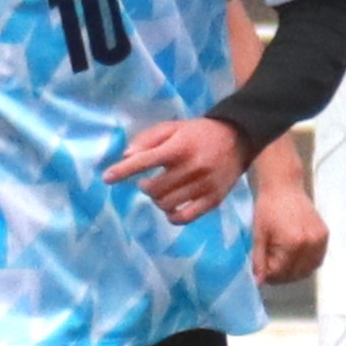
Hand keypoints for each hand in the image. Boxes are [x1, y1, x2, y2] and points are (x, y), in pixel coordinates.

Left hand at [105, 114, 244, 223]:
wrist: (238, 138)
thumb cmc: (199, 133)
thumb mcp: (173, 127)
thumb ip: (148, 139)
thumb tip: (127, 156)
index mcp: (179, 147)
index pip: (145, 161)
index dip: (123, 171)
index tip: (106, 178)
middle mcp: (192, 167)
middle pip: (154, 189)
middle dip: (145, 187)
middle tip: (146, 182)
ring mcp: (204, 186)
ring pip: (167, 204)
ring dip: (157, 200)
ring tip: (160, 192)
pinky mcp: (213, 200)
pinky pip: (185, 218)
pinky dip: (172, 216)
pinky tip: (170, 209)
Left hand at [246, 149, 328, 286]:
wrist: (284, 186)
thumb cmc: (268, 207)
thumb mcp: (259, 235)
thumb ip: (259, 260)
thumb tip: (258, 282)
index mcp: (293, 243)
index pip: (282, 273)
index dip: (269, 275)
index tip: (262, 271)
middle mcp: (310, 243)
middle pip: (296, 274)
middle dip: (281, 275)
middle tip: (270, 268)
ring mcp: (320, 240)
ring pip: (308, 270)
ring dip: (294, 272)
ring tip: (281, 262)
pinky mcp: (324, 235)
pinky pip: (317, 259)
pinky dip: (306, 263)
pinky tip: (294, 257)